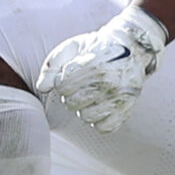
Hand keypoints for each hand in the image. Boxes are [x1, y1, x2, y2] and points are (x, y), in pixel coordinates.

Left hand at [38, 5, 168, 131]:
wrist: (132, 47)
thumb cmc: (95, 48)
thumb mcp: (72, 47)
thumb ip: (52, 66)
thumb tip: (43, 88)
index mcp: (93, 64)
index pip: (62, 86)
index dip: (61, 82)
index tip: (69, 76)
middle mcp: (108, 81)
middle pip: (72, 103)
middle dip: (71, 96)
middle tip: (80, 86)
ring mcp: (120, 97)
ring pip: (86, 117)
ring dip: (84, 109)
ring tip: (90, 96)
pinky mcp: (127, 109)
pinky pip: (104, 127)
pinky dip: (98, 121)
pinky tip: (100, 107)